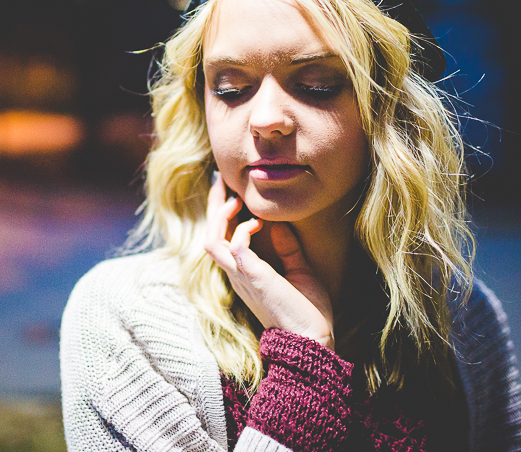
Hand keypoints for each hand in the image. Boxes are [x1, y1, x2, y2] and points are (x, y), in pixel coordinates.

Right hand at [204, 174, 334, 348]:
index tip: (230, 192)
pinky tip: (259, 222)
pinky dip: (243, 230)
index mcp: (244, 274)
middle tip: (221, 181)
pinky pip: (235, 247)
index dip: (221, 215)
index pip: (221, 240)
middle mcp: (236, 275)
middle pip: (209, 235)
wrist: (311, 339)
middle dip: (213, 206)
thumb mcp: (299, 271)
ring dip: (220, 216)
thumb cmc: (306, 311)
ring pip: (211, 240)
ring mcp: (241, 276)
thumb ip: (288, 249)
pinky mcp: (252, 276)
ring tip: (235, 200)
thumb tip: (280, 226)